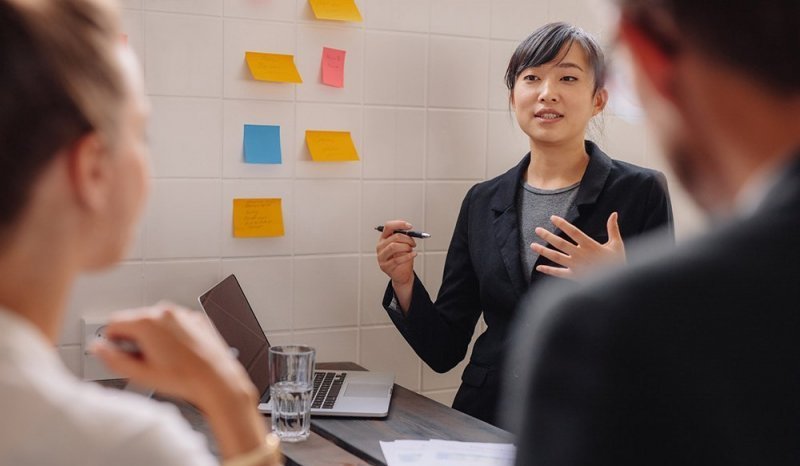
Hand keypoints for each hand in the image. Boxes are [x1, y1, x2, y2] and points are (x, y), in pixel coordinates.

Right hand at [92, 303, 252, 407]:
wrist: (216, 378)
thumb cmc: (184, 378)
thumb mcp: (140, 374)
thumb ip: (113, 360)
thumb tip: (98, 349)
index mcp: (147, 322)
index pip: (113, 323)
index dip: (113, 341)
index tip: (119, 353)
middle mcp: (164, 312)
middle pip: (134, 320)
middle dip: (133, 338)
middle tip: (143, 360)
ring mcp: (182, 314)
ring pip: (155, 321)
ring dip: (152, 336)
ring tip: (162, 358)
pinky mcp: (195, 318)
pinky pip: (174, 322)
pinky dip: (171, 334)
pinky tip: (178, 352)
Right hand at [376, 220, 417, 311]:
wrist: (402, 274)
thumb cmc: (403, 258)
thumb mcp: (403, 245)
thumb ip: (404, 237)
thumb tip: (409, 230)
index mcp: (384, 238)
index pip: (388, 226)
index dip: (399, 224)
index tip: (410, 226)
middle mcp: (380, 246)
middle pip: (394, 237)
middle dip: (407, 239)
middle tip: (413, 243)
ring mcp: (381, 256)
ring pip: (394, 246)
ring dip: (406, 247)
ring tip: (411, 250)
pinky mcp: (385, 266)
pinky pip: (397, 259)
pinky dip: (408, 256)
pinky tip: (413, 254)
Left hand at [531, 212, 625, 279]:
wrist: (618, 283)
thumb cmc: (618, 262)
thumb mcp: (617, 244)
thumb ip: (613, 228)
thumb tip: (614, 214)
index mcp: (590, 245)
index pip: (573, 231)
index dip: (562, 224)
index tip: (552, 218)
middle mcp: (581, 254)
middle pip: (560, 243)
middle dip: (547, 236)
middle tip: (537, 230)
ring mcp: (576, 266)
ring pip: (556, 257)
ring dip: (543, 251)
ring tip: (532, 245)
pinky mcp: (575, 276)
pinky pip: (559, 273)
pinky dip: (548, 270)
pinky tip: (539, 267)